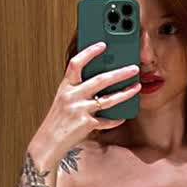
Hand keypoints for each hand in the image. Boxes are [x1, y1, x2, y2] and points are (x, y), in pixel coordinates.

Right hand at [29, 42, 140, 167]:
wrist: (49, 142)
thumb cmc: (59, 119)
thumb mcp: (65, 99)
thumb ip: (79, 89)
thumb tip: (103, 78)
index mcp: (65, 87)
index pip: (76, 64)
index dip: (89, 52)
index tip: (103, 44)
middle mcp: (71, 96)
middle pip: (99, 80)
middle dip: (119, 73)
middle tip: (134, 68)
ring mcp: (79, 110)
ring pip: (108, 100)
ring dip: (125, 93)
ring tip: (137, 87)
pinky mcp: (85, 125)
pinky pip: (106, 121)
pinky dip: (115, 119)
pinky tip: (123, 116)